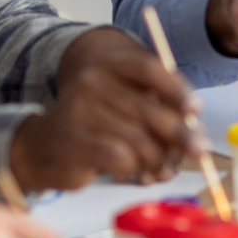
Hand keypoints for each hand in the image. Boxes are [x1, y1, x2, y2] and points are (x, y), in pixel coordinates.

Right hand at [10, 30, 203, 191]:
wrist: (40, 147)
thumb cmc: (92, 126)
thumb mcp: (120, 105)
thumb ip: (154, 107)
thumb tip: (193, 127)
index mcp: (107, 66)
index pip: (149, 69)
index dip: (177, 90)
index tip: (196, 110)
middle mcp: (91, 82)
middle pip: (150, 109)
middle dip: (180, 136)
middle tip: (196, 151)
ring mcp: (80, 110)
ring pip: (140, 139)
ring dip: (158, 160)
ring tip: (162, 170)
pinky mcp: (75, 141)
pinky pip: (121, 158)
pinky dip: (134, 169)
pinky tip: (131, 172)